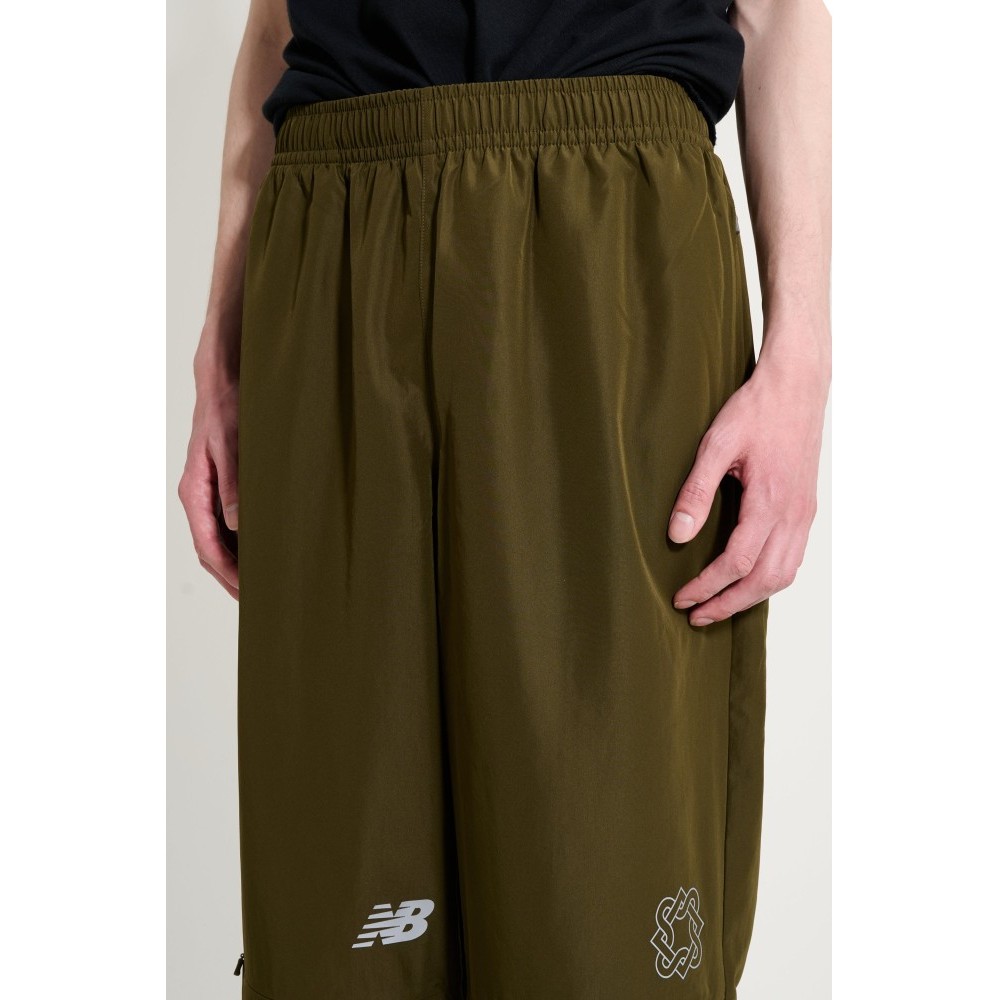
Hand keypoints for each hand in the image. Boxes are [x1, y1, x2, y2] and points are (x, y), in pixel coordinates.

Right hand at [178, 355, 239, 599]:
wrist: (225, 381)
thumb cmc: (228, 409)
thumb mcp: (232, 445)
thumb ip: (235, 485)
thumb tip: (238, 525)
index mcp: (195, 491)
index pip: (207, 546)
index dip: (227, 574)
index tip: (248, 594)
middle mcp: (199, 497)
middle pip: (211, 550)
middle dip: (232, 578)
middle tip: (259, 602)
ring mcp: (209, 494)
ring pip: (218, 541)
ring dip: (237, 565)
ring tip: (263, 586)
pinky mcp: (222, 487)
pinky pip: (228, 525)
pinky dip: (242, 545)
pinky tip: (262, 552)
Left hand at [668, 351, 827, 625]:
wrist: (797, 385)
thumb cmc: (756, 410)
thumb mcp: (716, 445)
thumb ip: (695, 492)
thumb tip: (677, 535)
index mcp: (771, 501)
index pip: (737, 562)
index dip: (707, 586)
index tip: (682, 597)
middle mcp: (793, 514)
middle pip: (764, 580)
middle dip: (728, 603)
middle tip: (696, 615)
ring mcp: (804, 513)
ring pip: (784, 574)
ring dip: (751, 597)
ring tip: (719, 605)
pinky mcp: (806, 509)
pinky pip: (793, 558)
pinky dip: (770, 579)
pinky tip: (747, 579)